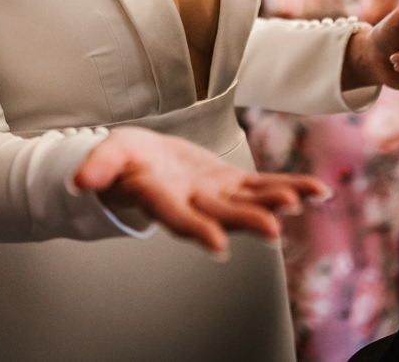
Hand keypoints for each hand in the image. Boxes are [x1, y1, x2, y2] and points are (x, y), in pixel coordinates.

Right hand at [71, 127, 326, 256]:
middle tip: (272, 228)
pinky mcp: (234, 185)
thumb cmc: (126, 160)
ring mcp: (218, 197)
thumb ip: (99, 167)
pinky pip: (265, 186)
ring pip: (250, 202)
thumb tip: (81, 181)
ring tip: (301, 199)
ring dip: (276, 202)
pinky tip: (317, 190)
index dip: (196, 230)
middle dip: (247, 221)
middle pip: (222, 215)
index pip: (178, 218)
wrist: (145, 162)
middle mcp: (194, 204)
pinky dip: (291, 188)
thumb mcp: (110, 154)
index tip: (217, 245)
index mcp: (162, 199)